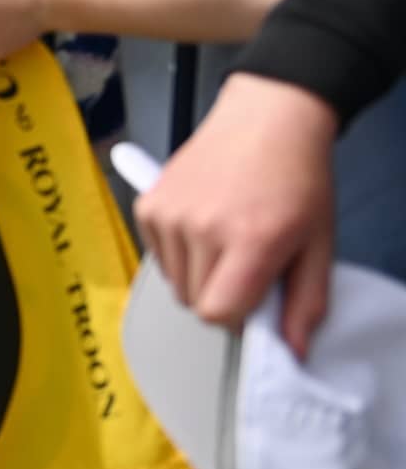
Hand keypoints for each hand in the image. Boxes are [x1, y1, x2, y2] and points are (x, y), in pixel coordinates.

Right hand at [137, 71, 337, 357]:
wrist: (266, 119)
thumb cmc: (298, 179)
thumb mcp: (319, 245)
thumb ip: (307, 302)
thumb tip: (291, 349)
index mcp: (249, 240)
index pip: (218, 313)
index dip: (240, 316)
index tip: (256, 300)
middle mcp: (201, 228)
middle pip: (195, 302)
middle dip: (221, 296)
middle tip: (246, 265)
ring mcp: (168, 214)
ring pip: (174, 282)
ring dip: (197, 276)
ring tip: (224, 243)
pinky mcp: (148, 204)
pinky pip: (157, 255)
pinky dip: (177, 254)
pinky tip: (201, 228)